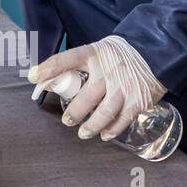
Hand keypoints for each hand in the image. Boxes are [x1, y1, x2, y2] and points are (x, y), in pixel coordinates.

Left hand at [28, 35, 166, 141]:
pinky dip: (112, 129)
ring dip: (91, 126)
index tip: (33, 78)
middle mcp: (107, 70)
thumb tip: (47, 78)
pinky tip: (104, 134)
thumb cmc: (117, 55)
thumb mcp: (96, 51)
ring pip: (104, 112)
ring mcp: (124, 86)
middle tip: (66, 121)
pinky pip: (123, 118)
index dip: (48, 68)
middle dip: (74, 112)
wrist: (154, 51)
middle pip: (85, 95)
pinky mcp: (138, 99)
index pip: (66, 59)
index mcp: (93, 54)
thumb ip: (76, 64)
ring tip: (82, 133)